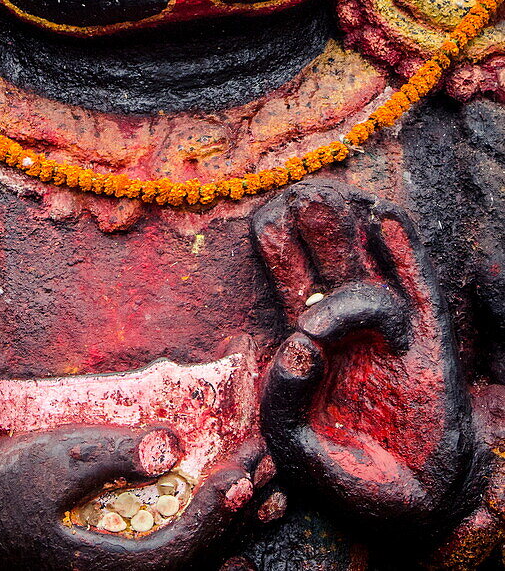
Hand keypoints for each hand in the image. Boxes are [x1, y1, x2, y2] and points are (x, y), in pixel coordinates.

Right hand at [0, 425, 262, 570]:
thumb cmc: (0, 493)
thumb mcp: (52, 463)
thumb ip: (113, 456)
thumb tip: (171, 444)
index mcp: (111, 567)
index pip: (189, 541)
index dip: (224, 501)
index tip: (250, 459)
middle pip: (200, 558)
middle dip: (242, 511)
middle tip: (271, 465)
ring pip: (190, 565)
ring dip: (232, 529)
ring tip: (269, 494)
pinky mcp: (109, 565)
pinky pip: (169, 559)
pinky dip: (204, 541)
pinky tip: (225, 525)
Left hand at [253, 180, 482, 531]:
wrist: (411, 503)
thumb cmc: (346, 471)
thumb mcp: (292, 446)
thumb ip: (283, 399)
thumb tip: (301, 342)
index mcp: (310, 338)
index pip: (291, 277)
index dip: (280, 247)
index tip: (268, 221)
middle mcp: (348, 325)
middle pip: (328, 257)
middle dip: (313, 224)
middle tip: (296, 194)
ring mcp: (390, 330)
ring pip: (369, 266)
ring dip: (350, 233)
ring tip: (330, 203)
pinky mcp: (429, 344)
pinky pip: (418, 289)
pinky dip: (405, 254)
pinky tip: (388, 220)